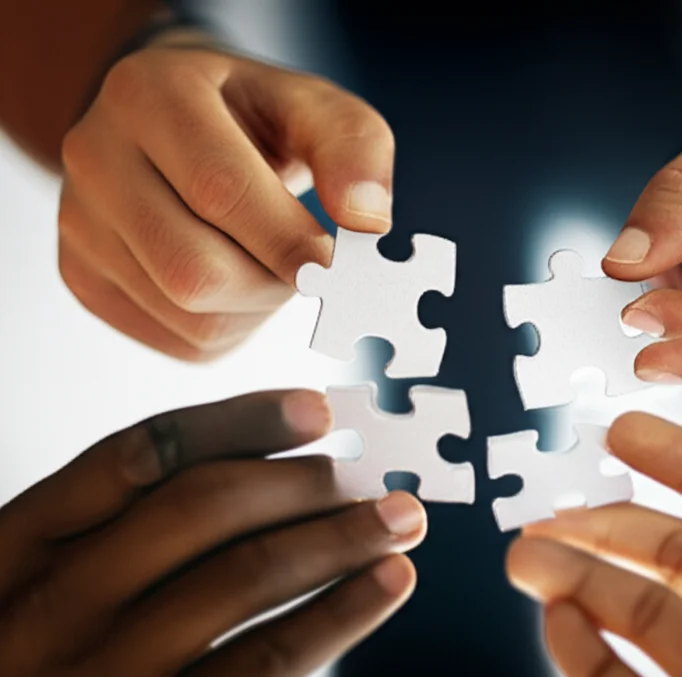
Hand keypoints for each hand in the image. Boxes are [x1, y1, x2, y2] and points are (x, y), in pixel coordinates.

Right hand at [0, 389, 425, 676]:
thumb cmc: (36, 656)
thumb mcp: (45, 581)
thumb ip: (121, 529)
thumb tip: (266, 469)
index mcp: (19, 544)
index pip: (140, 453)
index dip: (241, 422)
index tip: (316, 408)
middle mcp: (56, 604)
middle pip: (202, 507)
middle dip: (302, 480)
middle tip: (367, 472)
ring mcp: (106, 672)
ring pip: (246, 576)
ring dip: (339, 536)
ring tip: (399, 517)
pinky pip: (267, 660)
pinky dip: (341, 613)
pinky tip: (387, 581)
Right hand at [58, 36, 394, 360]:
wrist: (179, 125)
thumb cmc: (255, 117)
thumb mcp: (314, 106)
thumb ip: (354, 149)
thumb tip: (367, 224)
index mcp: (149, 95)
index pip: (219, 190)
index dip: (289, 240)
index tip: (339, 264)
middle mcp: (95, 157)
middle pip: (193, 270)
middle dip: (275, 284)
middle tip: (312, 267)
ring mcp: (79, 222)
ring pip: (187, 315)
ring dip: (258, 311)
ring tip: (274, 266)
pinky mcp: (85, 277)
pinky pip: (176, 340)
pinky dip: (231, 330)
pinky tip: (241, 286)